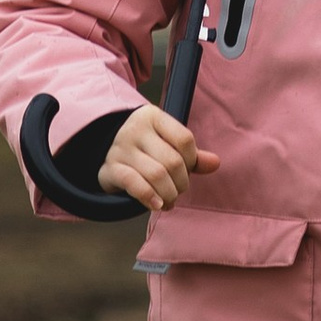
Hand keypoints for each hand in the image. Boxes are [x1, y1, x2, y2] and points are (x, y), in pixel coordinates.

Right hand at [96, 104, 220, 213]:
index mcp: (153, 116)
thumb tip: (214, 163)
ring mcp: (120, 148)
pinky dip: (150, 197)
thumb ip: (192, 155)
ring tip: (169, 200)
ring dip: (168, 194)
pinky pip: (135, 184)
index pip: (185, 139)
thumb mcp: (168, 145)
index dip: (192, 161)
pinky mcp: (110, 168)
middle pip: (173, 161)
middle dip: (181, 183)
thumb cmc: (146, 150)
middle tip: (178, 190)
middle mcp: (135, 128)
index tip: (187, 170)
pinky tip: (157, 204)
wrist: (106, 153)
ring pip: (157, 175)